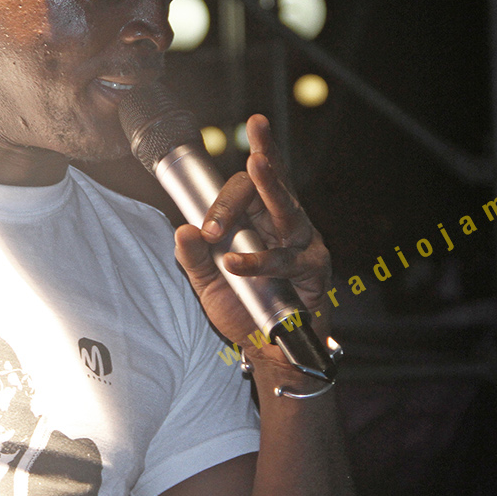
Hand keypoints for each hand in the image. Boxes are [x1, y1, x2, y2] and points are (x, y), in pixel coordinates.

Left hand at [172, 114, 332, 377]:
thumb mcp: (209, 284)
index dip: (248, 166)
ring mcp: (304, 245)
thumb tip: (182, 229)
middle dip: (265, 160)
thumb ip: (194, 258)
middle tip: (254, 142)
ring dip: (272, 189)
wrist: (269, 352)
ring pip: (289, 211)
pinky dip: (258, 261)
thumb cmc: (244, 310)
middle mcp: (286, 225)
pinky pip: (285, 260)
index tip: (236, 158)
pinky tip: (234, 262)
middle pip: (275, 186)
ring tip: (255, 166)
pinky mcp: (314, 270)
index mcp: (262, 219)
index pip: (257, 181)